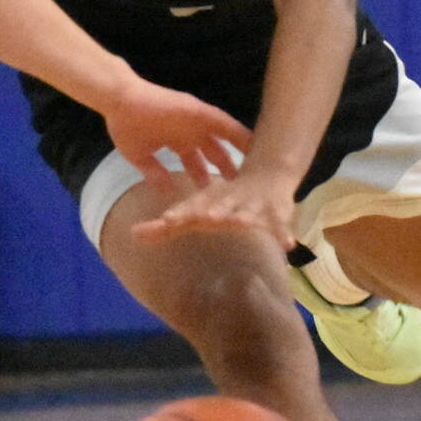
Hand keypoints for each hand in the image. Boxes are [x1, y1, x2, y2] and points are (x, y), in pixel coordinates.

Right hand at [100, 79, 250, 192]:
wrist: (119, 100)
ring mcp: (195, 120)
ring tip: (258, 166)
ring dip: (239, 150)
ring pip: (224, 137)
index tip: (216, 194)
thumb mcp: (140, 156)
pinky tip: (252, 144)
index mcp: (176, 141)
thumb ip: (154, 172)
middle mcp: (189, 131)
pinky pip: (223, 122)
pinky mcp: (198, 111)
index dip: (204, 175)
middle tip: (243, 187)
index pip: (196, 161)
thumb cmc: (125, 124)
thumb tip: (166, 191)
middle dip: (227, 169)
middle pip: (214, 152)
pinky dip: (237, 133)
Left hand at [132, 167, 296, 247]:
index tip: (168, 220)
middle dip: (215, 211)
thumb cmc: (222, 201)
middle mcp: (228, 200)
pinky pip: (280, 224)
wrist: (267, 174)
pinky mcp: (276, 210)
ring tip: (245, 223)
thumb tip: (133, 236)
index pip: (190, 208)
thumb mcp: (194, 212)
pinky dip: (283, 232)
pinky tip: (288, 245)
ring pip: (249, 211)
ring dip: (246, 216)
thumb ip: (164, 228)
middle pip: (220, 206)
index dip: (180, 213)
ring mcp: (253, 204)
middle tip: (208, 218)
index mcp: (207, 201)